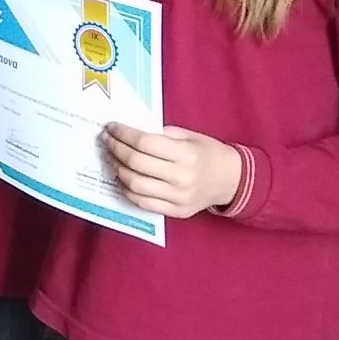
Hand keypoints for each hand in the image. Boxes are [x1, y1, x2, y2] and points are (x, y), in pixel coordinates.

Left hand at [105, 122, 243, 218]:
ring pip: (135, 185)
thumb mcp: (189, 136)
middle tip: (106, 141)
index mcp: (186, 154)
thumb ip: (161, 134)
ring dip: (117, 169)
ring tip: (111, 158)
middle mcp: (182, 177)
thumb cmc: (208, 153)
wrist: (232, 180)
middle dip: (115, 149)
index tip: (111, 127)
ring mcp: (178, 197)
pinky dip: (127, 190)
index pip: (144, 143)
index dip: (123, 134)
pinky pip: (143, 203)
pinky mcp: (177, 212)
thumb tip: (128, 132)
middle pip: (136, 163)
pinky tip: (122, 178)